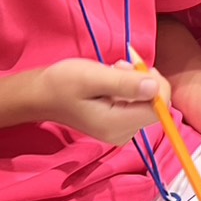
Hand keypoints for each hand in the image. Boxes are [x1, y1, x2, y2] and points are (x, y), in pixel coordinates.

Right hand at [31, 58, 164, 144]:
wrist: (42, 95)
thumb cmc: (62, 83)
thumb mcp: (92, 77)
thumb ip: (124, 84)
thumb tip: (155, 88)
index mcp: (116, 125)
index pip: (158, 109)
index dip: (157, 85)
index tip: (137, 67)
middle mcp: (123, 133)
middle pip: (155, 106)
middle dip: (144, 81)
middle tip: (122, 67)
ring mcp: (122, 131)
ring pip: (147, 102)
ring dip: (136, 82)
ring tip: (113, 71)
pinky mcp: (120, 124)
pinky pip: (138, 104)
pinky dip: (130, 88)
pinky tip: (113, 80)